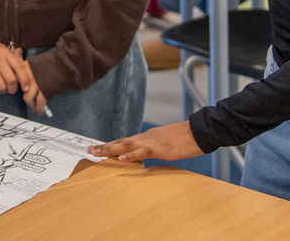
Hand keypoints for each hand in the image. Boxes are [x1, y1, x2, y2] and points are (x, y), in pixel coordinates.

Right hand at [0, 43, 30, 96]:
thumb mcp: (3, 50)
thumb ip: (14, 58)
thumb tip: (25, 64)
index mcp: (6, 54)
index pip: (19, 68)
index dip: (24, 79)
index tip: (26, 88)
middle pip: (11, 80)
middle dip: (13, 89)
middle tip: (11, 89)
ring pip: (1, 86)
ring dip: (3, 91)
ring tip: (1, 88)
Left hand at [11, 48, 47, 114]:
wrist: (64, 65)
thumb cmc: (50, 62)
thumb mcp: (33, 61)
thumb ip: (23, 64)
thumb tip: (17, 68)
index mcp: (24, 67)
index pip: (15, 79)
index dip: (17, 86)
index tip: (20, 90)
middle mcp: (28, 75)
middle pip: (21, 90)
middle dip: (25, 97)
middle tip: (29, 102)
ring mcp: (36, 83)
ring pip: (28, 98)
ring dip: (31, 105)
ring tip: (34, 108)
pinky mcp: (44, 90)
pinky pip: (40, 102)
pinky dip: (39, 108)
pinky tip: (40, 111)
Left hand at [86, 121, 202, 161]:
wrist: (200, 131)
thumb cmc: (185, 138)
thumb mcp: (165, 143)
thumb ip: (153, 148)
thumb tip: (144, 154)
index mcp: (147, 138)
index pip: (123, 141)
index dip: (109, 145)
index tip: (95, 148)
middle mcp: (146, 138)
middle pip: (121, 142)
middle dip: (104, 147)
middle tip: (89, 151)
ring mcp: (153, 142)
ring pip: (128, 145)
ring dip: (111, 149)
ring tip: (98, 153)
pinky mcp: (162, 149)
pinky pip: (145, 152)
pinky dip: (132, 155)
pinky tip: (122, 158)